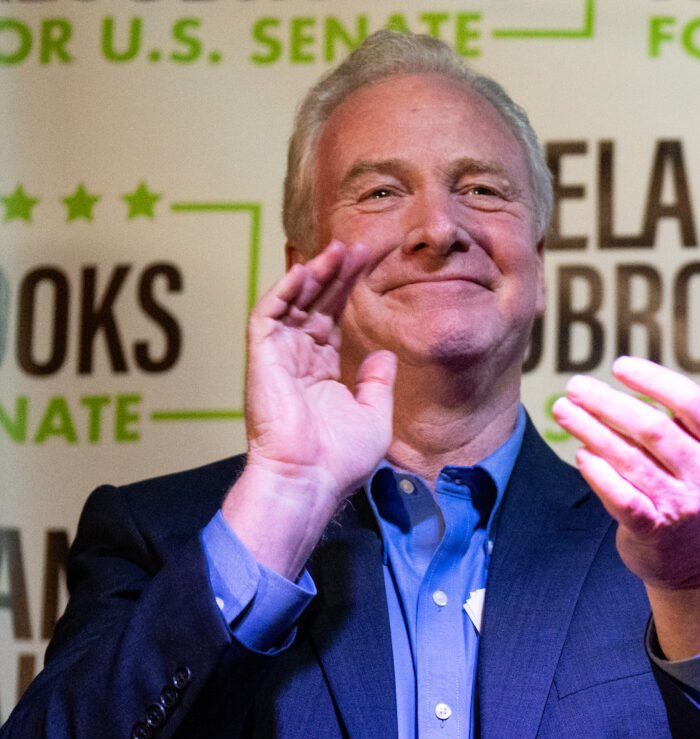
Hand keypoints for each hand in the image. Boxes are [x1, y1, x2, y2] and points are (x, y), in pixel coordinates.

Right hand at [223, 241, 396, 577]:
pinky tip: (306, 269)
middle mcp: (297, 362)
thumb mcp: (374, 417)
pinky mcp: (262, 359)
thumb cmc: (339, 460)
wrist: (309, 479)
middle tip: (355, 245)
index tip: (365, 265)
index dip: (346, 292)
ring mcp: (277, 359)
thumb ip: (378, 383)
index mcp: (321, 375)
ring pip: (292, 303)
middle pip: (314, 306)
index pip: (331, 321)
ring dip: (312, 274)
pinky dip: (285, 290)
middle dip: (334, 275)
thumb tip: (384, 354)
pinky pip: (268, 315)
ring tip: (337, 249)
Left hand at [550, 345, 699, 657]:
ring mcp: (682, 505)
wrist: (698, 559)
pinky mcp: (654, 531)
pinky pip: (623, 500)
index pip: (694, 404)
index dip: (655, 382)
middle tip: (576, 386)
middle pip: (655, 430)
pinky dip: (600, 476)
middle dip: (610, 404)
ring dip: (593, 432)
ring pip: (632, 461)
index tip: (619, 365)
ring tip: (563, 410)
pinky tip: (581, 454)